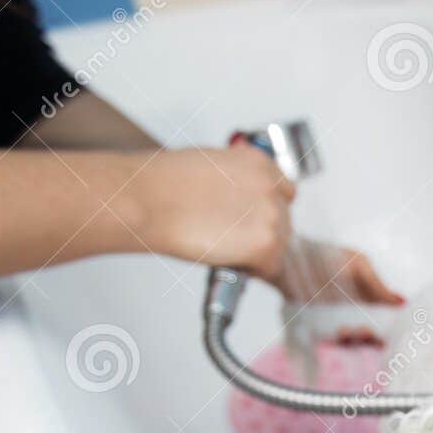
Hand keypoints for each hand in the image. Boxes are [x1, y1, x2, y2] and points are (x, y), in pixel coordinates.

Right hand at [126, 144, 401, 306]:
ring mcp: (271, 214)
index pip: (284, 192)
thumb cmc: (164, 183)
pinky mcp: (265, 243)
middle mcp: (270, 186)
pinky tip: (231, 263)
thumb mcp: (211, 165)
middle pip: (283, 220)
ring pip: (279, 244)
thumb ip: (235, 181)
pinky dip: (254, 270)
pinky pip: (272, 266)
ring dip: (259, 252)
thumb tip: (238, 199)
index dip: (267, 210)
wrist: (148, 200)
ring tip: (228, 251)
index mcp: (258, 161)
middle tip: (235, 241)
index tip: (254, 221)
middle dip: (263, 232)